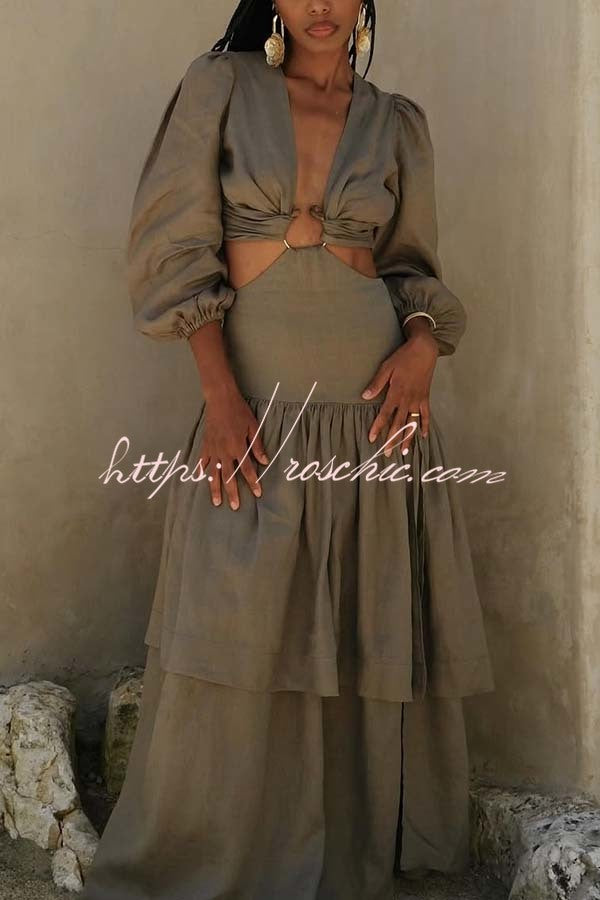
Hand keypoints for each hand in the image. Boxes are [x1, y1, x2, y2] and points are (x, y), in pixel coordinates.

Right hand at [197, 385, 269, 509]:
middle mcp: (224, 451)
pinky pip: (202, 461)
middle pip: (229, 476)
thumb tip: (265, 461)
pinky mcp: (205, 445)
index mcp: (238, 447)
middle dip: (232, 492)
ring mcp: (213, 449)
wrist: (220, 399)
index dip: (253, 482)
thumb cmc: (239, 411)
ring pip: (213, 473)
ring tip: (216, 502)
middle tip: (235, 507)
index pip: (247, 469)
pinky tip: (200, 480)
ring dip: (215, 489)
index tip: (258, 493)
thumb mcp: (253, 426)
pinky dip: (201, 471)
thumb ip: (257, 445)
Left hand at [361, 326, 438, 455]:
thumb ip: (376, 384)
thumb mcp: (386, 367)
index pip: (385, 414)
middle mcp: (407, 400)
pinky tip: (423, 436)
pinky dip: (425, 426)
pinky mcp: (425, 398)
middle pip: (398, 423)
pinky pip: (426, 415)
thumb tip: (364, 396)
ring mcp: (418, 400)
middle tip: (387, 454)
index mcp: (396, 393)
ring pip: (412, 423)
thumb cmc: (403, 357)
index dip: (378, 427)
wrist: (424, 350)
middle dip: (392, 439)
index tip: (372, 438)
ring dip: (408, 438)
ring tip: (404, 452)